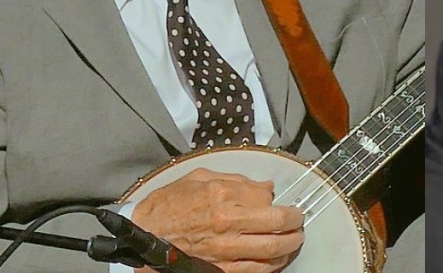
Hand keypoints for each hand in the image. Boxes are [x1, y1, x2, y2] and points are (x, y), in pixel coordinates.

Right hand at [131, 168, 304, 272]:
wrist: (143, 234)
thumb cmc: (168, 205)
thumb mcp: (200, 178)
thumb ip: (237, 181)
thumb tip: (265, 187)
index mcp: (223, 198)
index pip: (269, 203)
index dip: (283, 203)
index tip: (287, 204)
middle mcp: (227, 226)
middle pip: (277, 229)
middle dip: (295, 226)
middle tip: (299, 223)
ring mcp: (224, 252)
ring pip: (271, 254)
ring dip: (289, 248)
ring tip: (292, 241)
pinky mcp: (219, 270)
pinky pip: (254, 271)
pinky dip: (271, 266)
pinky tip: (276, 259)